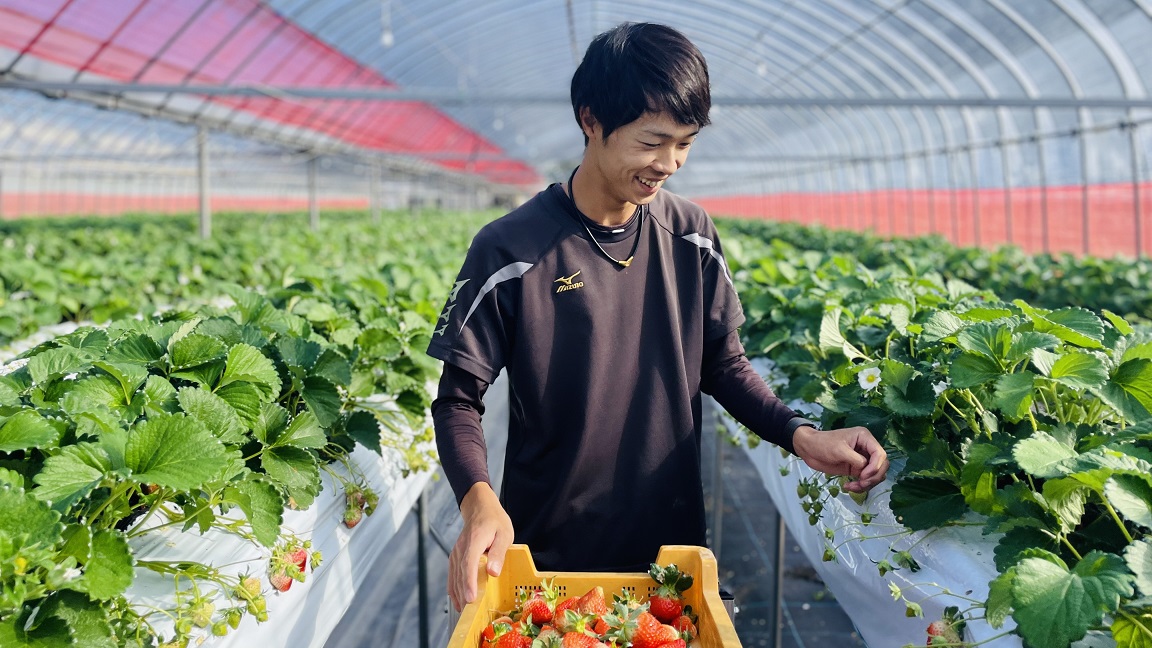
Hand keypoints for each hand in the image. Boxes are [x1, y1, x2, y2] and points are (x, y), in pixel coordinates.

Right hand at [449, 482, 514, 611]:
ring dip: (458, 593)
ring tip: (463, 610)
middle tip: (469, 612)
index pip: (469, 565)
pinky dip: (453, 587)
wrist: (480, 508)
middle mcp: (461, 548)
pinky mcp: (456, 556)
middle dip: (463, 593)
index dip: (469, 583)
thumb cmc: (495, 521)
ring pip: (454, 575)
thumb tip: (493, 572)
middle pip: (460, 574)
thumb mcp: (504, 533)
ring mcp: (456, 552)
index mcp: (474, 541)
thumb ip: (499, 553)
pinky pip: (452, 573)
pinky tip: (457, 599)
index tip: (471, 598)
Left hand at [792, 425, 888, 491]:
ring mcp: (862, 460)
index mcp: (865, 438)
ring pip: (876, 475)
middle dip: (874, 477)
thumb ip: (856, 459)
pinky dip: (860, 486)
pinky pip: (866, 480)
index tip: (864, 476)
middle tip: (861, 483)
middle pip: (882, 465)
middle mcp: (866, 448)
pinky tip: (848, 487)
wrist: (809, 450)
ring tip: (852, 487)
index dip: (876, 467)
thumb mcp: (839, 450)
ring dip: (867, 484)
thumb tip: (865, 469)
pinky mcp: (856, 469)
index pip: (880, 453)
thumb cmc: (823, 444)